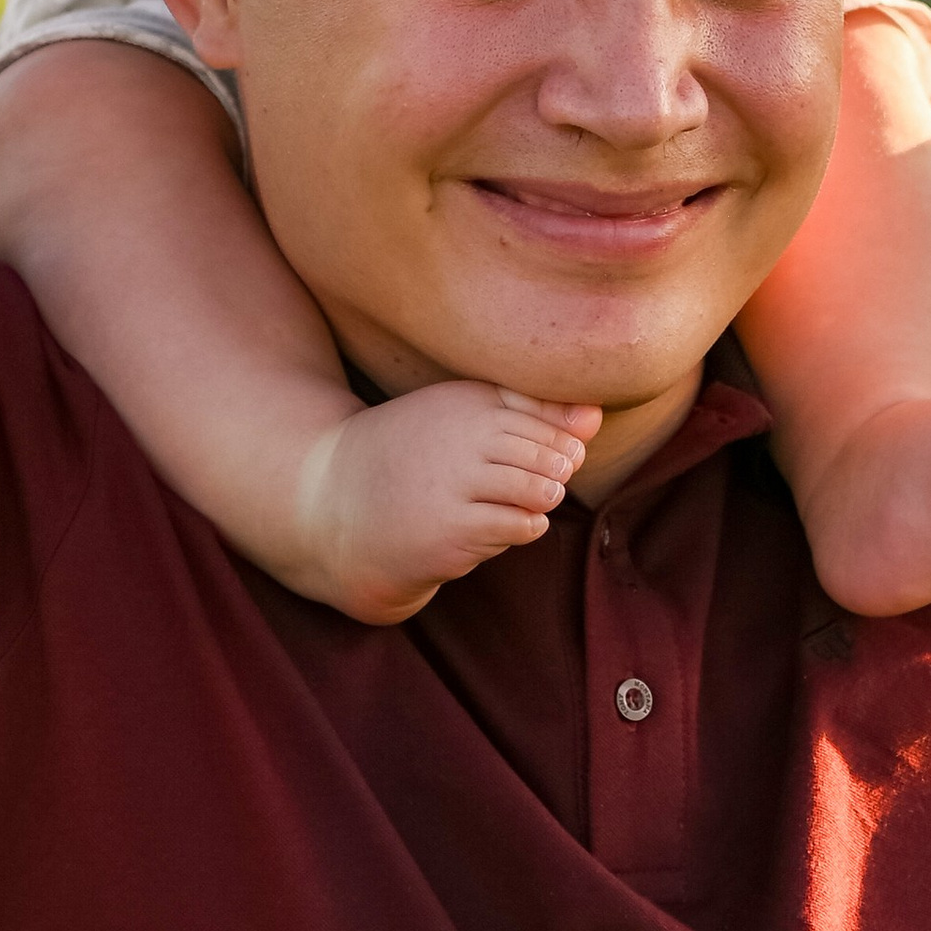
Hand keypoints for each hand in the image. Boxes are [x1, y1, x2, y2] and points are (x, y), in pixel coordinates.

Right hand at [290, 382, 603, 622]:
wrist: (333, 504)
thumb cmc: (408, 456)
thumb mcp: (458, 418)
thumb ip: (529, 412)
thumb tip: (597, 417)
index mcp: (466, 400)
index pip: (546, 415)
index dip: (560, 439)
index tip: (546, 451)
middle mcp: (463, 436)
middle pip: (550, 452)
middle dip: (557, 471)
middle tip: (539, 479)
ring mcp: (457, 484)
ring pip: (539, 490)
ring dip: (541, 499)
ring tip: (521, 499)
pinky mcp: (453, 530)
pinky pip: (518, 527)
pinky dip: (522, 527)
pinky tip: (498, 523)